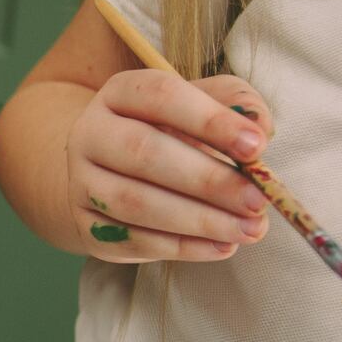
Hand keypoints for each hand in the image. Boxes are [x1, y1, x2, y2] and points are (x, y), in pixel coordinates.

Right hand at [67, 70, 274, 261]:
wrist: (117, 171)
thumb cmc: (174, 131)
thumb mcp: (204, 103)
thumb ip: (235, 103)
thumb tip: (260, 127)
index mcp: (120, 93)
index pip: (161, 96)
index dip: (210, 120)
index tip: (257, 146)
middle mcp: (90, 134)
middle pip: (143, 152)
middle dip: (208, 180)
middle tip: (257, 200)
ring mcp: (81, 182)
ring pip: (135, 203)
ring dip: (199, 220)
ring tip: (248, 229)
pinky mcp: (86, 226)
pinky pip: (132, 240)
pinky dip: (182, 248)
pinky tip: (222, 246)